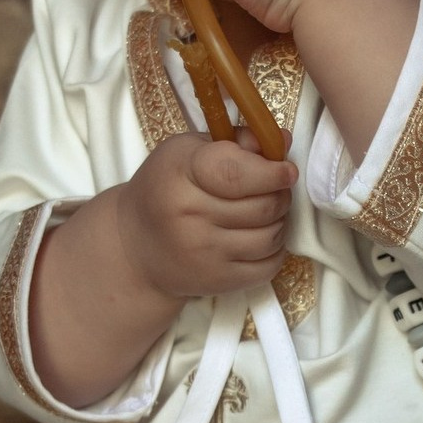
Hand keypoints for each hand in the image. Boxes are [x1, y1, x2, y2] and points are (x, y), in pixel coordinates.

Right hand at [116, 130, 296, 299]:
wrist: (135, 247)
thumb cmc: (166, 189)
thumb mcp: (187, 152)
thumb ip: (234, 142)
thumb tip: (283, 141)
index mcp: (182, 175)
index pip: (237, 174)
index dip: (272, 172)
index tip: (287, 170)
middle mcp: (191, 217)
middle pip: (264, 206)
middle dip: (279, 194)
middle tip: (273, 189)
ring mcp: (205, 254)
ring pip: (271, 236)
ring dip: (279, 222)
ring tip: (264, 213)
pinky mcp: (218, 281)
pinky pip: (269, 266)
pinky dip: (274, 251)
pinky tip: (258, 238)